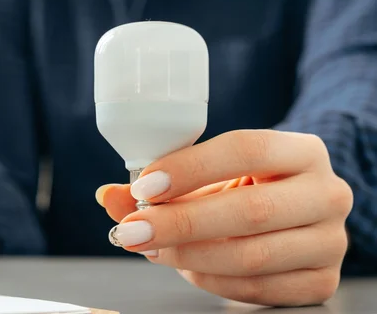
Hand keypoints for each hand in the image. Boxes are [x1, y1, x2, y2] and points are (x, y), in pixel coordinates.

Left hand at [97, 130, 351, 306]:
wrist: (294, 216)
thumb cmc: (245, 188)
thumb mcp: (209, 177)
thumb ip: (159, 185)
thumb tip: (108, 197)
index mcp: (301, 151)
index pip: (246, 149)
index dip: (190, 168)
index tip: (145, 186)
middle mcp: (327, 193)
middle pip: (250, 211)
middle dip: (180, 223)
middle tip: (132, 230)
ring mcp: (331, 241)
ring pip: (252, 256)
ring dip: (189, 256)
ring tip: (153, 248)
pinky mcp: (323, 282)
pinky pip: (258, 289)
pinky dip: (212, 282)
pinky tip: (187, 268)